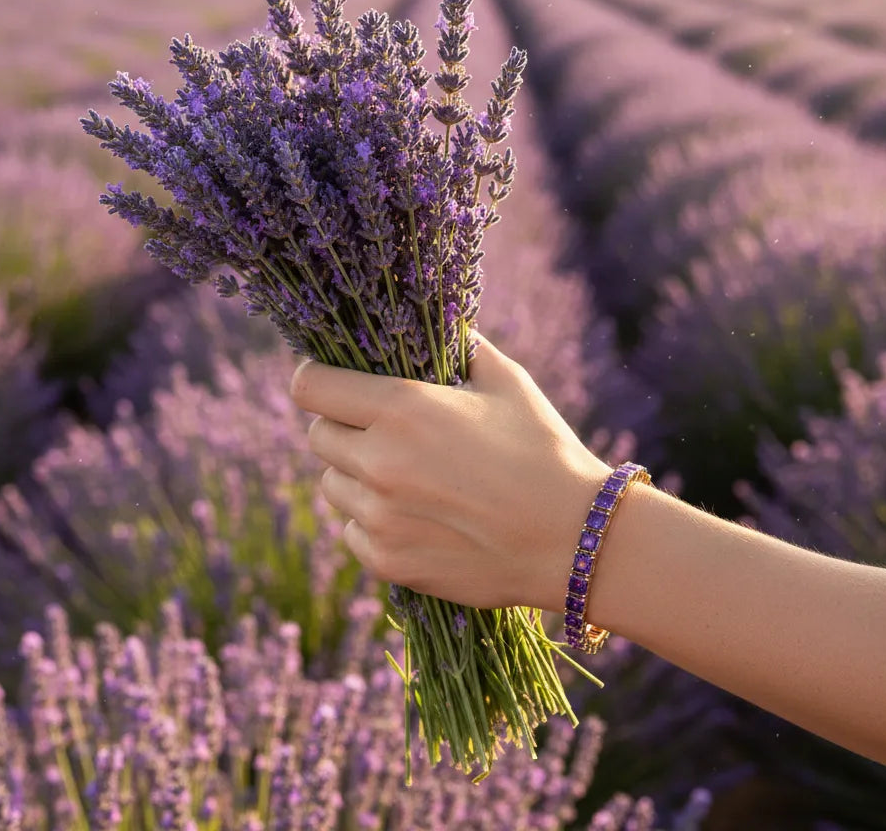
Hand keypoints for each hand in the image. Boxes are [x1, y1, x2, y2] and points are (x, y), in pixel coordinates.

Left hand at [289, 333, 612, 611]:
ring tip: (404, 475)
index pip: (310, 387)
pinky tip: (416, 515)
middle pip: (316, 436)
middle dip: (340, 426)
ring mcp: (379, 517)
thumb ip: (461, 346)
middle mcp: (378, 462)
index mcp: (402, 409)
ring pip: (332, 485)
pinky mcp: (387, 561)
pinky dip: (371, 521)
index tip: (332, 381)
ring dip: (354, 475)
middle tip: (379, 429)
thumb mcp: (507, 382)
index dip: (316, 378)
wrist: (575, 540)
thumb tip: (437, 325)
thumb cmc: (543, 451)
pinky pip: (351, 531)